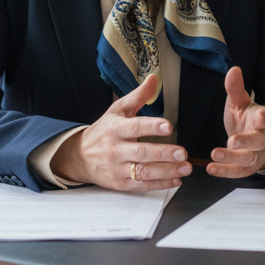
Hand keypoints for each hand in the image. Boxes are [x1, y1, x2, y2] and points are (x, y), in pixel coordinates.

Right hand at [51, 73, 191, 190]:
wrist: (79, 156)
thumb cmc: (104, 131)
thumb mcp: (117, 110)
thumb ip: (138, 96)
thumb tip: (154, 78)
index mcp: (115, 129)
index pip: (134, 127)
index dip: (151, 126)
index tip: (168, 126)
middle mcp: (114, 150)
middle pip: (141, 153)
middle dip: (164, 153)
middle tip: (183, 152)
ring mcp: (116, 169)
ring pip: (143, 172)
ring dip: (167, 172)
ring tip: (185, 168)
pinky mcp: (119, 184)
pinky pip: (141, 186)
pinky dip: (160, 184)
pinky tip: (176, 180)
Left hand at [206, 66, 264, 178]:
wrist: (256, 141)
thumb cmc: (247, 119)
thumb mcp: (240, 103)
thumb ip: (235, 88)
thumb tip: (233, 69)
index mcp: (261, 119)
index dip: (263, 117)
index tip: (260, 115)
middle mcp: (261, 137)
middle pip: (257, 141)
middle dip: (246, 142)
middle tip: (232, 141)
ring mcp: (256, 154)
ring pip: (248, 159)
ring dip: (232, 158)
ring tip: (215, 154)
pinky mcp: (248, 168)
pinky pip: (238, 171)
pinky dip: (225, 171)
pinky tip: (211, 168)